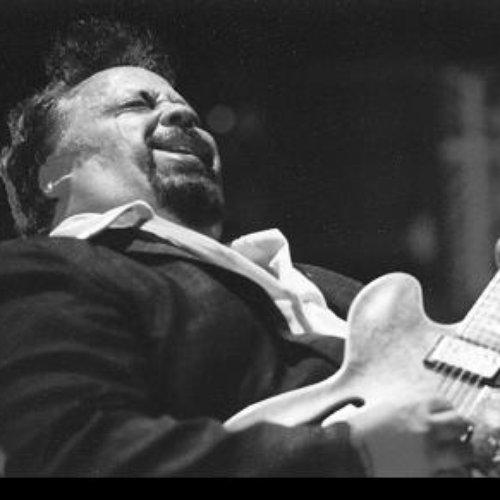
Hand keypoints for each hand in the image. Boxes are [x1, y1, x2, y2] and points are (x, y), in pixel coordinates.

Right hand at [347, 395, 473, 476]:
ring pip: (464, 453)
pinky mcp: (427, 475)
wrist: (349, 452)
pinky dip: (453, 473)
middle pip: (461, 424)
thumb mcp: (387, 410)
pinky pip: (455, 476)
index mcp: (414, 408)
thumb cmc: (363, 430)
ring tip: (452, 458)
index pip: (445, 404)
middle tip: (454, 437)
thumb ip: (410, 411)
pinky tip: (444, 471)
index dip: (446, 412)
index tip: (444, 419)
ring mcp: (429, 453)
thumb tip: (425, 414)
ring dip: (460, 454)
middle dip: (459, 430)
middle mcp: (426, 428)